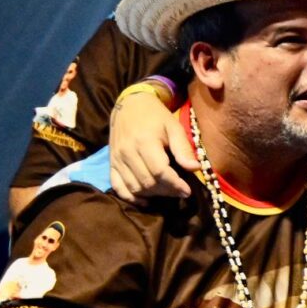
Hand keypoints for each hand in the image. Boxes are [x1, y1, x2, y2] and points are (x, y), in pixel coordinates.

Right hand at [110, 83, 194, 202]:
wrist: (129, 106)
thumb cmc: (156, 117)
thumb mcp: (174, 127)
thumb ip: (183, 148)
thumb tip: (195, 168)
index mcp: (144, 142)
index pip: (160, 172)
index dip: (175, 184)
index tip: (188, 191)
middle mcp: (127, 153)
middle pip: (148, 182)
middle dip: (167, 191)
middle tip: (180, 191)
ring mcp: (117, 159)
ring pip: (134, 187)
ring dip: (153, 195)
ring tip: (167, 192)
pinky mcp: (111, 164)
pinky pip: (118, 186)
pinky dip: (130, 197)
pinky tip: (145, 201)